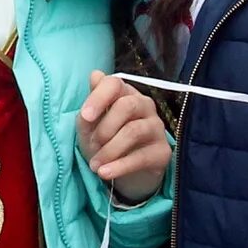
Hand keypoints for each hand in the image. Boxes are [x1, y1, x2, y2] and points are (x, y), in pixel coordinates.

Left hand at [78, 70, 171, 203]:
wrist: (123, 173)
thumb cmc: (105, 141)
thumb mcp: (90, 127)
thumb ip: (91, 105)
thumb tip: (95, 75)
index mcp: (124, 94)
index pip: (115, 83)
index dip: (98, 97)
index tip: (85, 116)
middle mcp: (144, 106)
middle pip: (127, 105)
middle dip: (105, 127)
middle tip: (92, 144)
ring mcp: (156, 127)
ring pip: (134, 131)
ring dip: (109, 150)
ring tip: (95, 165)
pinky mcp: (162, 152)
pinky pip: (141, 157)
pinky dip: (120, 166)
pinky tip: (105, 173)